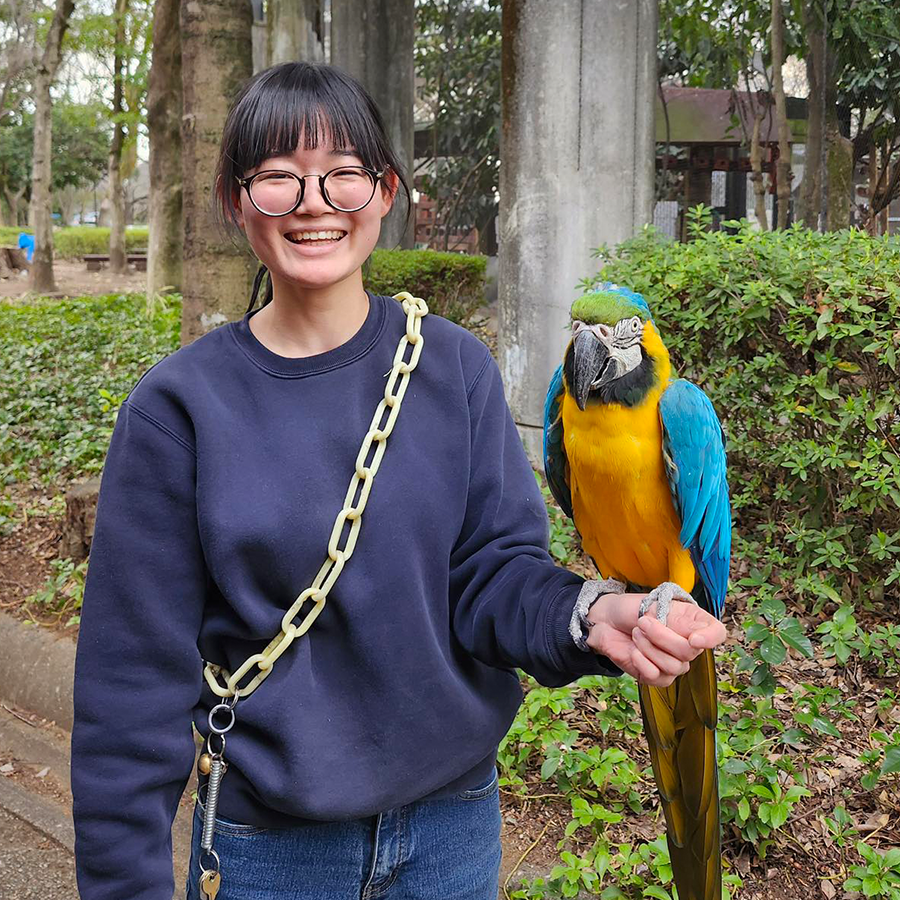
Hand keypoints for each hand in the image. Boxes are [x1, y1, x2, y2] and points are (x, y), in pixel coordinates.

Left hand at [584, 593, 726, 686]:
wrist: (606, 620)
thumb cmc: (632, 609)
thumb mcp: (655, 606)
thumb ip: (678, 622)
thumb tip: (697, 640)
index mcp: (693, 623)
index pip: (717, 633)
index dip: (711, 638)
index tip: (694, 639)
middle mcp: (688, 645)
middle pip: (689, 652)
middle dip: (661, 636)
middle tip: (642, 622)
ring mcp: (673, 663)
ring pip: (673, 667)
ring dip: (648, 647)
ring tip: (636, 633)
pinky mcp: (656, 676)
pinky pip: (656, 677)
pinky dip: (641, 661)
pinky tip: (633, 651)